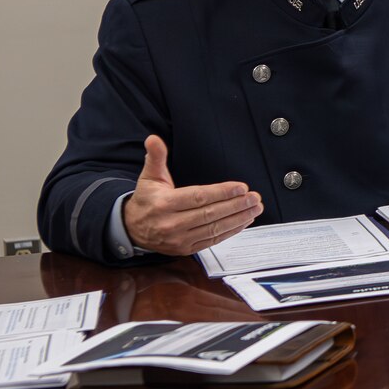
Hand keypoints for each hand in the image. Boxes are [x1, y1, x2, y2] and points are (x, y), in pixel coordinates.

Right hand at [123, 135, 262, 255]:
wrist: (133, 228)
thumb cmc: (147, 199)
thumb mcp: (149, 177)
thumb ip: (155, 157)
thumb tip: (153, 139)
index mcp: (164, 204)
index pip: (198, 197)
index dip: (222, 192)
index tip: (241, 187)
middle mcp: (171, 223)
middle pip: (210, 214)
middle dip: (236, 205)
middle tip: (254, 198)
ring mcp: (179, 239)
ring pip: (214, 229)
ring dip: (238, 218)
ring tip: (254, 208)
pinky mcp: (186, 249)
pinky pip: (213, 240)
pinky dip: (231, 231)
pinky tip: (244, 221)